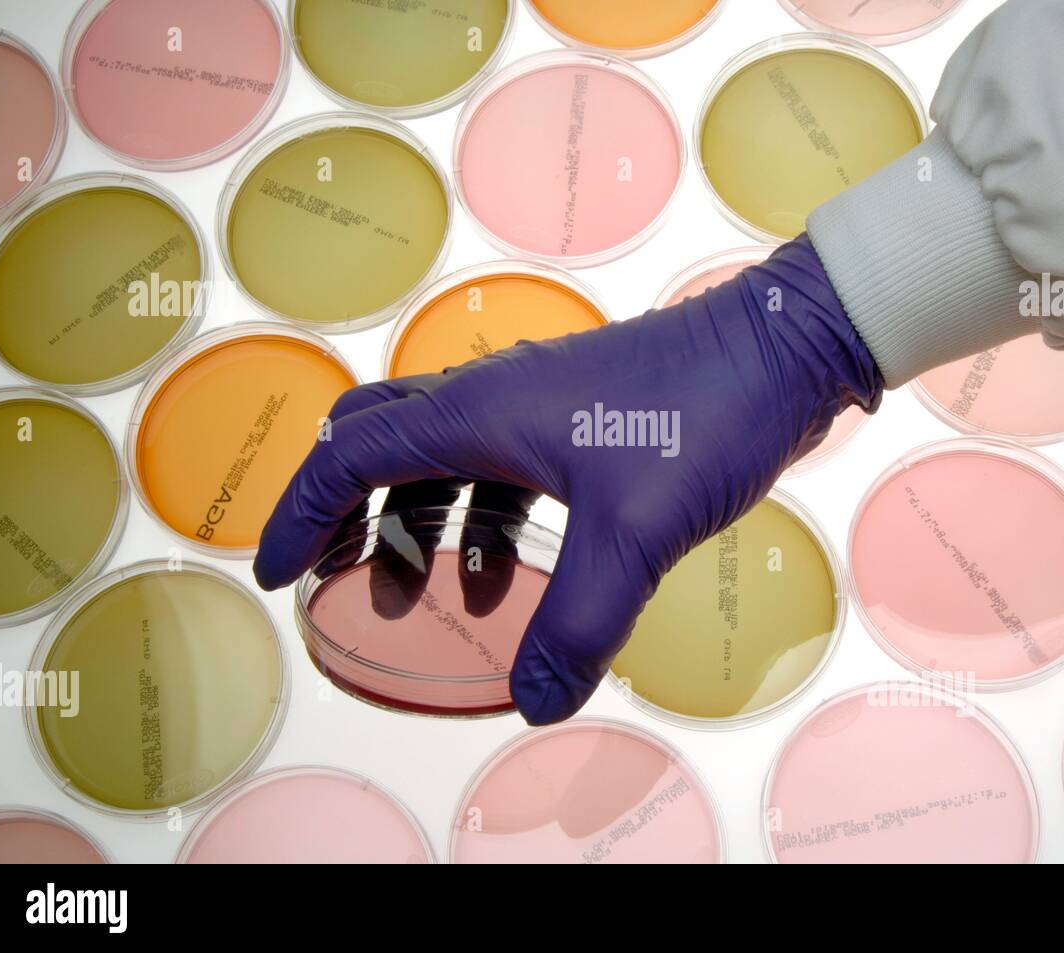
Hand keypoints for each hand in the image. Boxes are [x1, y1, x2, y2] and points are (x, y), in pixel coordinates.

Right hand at [253, 235, 879, 723]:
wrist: (786, 347)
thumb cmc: (704, 411)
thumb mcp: (636, 531)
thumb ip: (580, 621)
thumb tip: (536, 702)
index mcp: (479, 410)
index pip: (349, 454)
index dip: (300, 513)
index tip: (277, 572)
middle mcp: (494, 398)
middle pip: (381, 445)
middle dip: (353, 516)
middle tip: (346, 580)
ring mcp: (538, 404)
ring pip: (446, 461)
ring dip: (425, 525)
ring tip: (434, 599)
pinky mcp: (580, 419)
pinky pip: (504, 469)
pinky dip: (489, 521)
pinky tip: (514, 573)